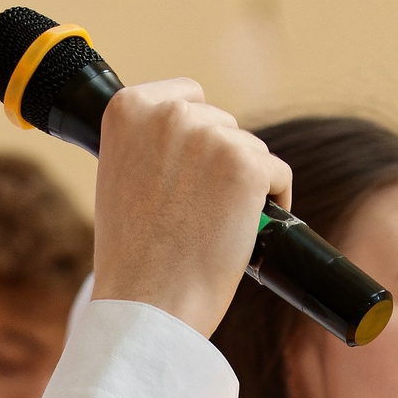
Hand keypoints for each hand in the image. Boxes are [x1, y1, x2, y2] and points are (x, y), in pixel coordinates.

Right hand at [89, 80, 290, 336]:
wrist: (148, 302)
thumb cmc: (132, 256)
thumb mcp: (120, 178)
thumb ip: (149, 146)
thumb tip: (190, 143)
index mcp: (128, 109)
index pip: (187, 95)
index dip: (196, 134)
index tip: (192, 168)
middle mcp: (169, 113)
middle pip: (222, 123)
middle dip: (220, 162)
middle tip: (203, 210)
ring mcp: (210, 137)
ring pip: (250, 149)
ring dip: (244, 184)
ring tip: (218, 227)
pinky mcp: (247, 166)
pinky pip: (277, 173)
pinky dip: (274, 202)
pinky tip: (248, 230)